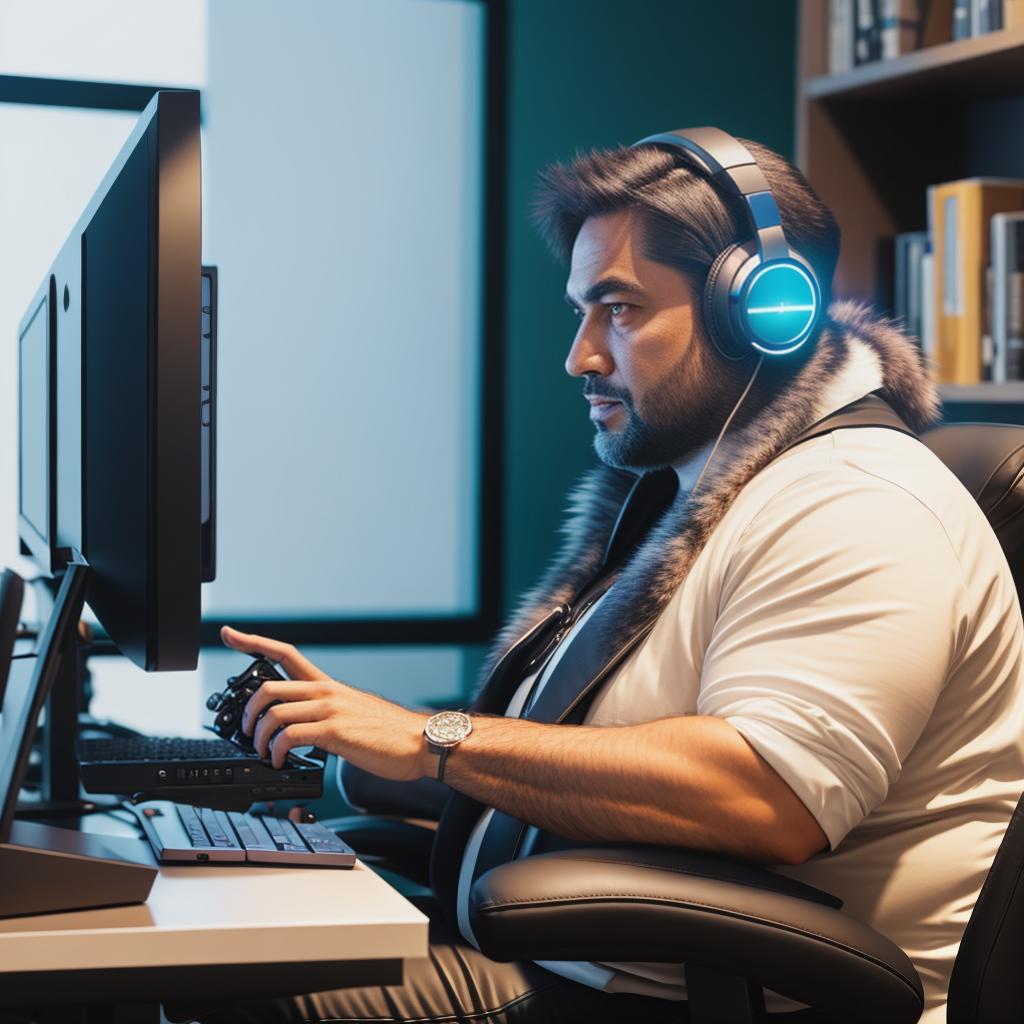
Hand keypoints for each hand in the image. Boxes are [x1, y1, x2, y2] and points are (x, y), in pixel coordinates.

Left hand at [220, 626, 428, 777]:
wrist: (418, 743)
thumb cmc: (389, 733)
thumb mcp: (353, 714)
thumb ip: (327, 715)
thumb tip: (304, 731)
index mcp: (328, 685)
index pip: (285, 653)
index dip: (253, 641)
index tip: (230, 633)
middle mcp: (326, 691)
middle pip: (269, 686)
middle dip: (247, 711)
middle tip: (246, 731)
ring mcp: (330, 709)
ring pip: (274, 711)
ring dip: (259, 736)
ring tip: (263, 752)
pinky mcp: (334, 730)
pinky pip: (289, 736)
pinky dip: (276, 751)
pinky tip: (279, 760)